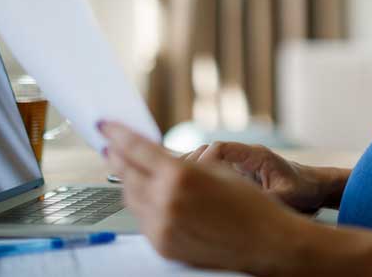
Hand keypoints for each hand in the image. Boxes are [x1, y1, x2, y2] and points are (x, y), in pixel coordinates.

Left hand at [99, 121, 308, 273]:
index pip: (137, 149)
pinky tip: (146, 194)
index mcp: (180, 176)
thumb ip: (181, 161)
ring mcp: (162, 227)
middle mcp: (166, 202)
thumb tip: (155, 154)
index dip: (118, 134)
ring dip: (127, 180)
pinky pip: (142, 220)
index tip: (106, 125)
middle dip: (117, 157)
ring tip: (126, 168)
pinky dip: (141, 204)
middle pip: (127, 173)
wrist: (265, 242)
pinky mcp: (163, 246)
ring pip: (130, 198)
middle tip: (109, 145)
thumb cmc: (249, 204)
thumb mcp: (217, 169)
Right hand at [180, 141, 327, 212]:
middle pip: (207, 151)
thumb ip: (269, 199)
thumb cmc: (303, 188)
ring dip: (190, 172)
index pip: (221, 149)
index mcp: (256, 156)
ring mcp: (238, 164)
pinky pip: (209, 171)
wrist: (313, 186)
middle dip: (189, 165)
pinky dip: (196, 180)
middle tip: (175, 183)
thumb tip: (248, 206)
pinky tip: (186, 195)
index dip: (204, 161)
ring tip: (176, 189)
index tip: (196, 178)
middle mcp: (244, 156)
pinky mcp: (235, 174)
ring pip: (205, 160)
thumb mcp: (289, 196)